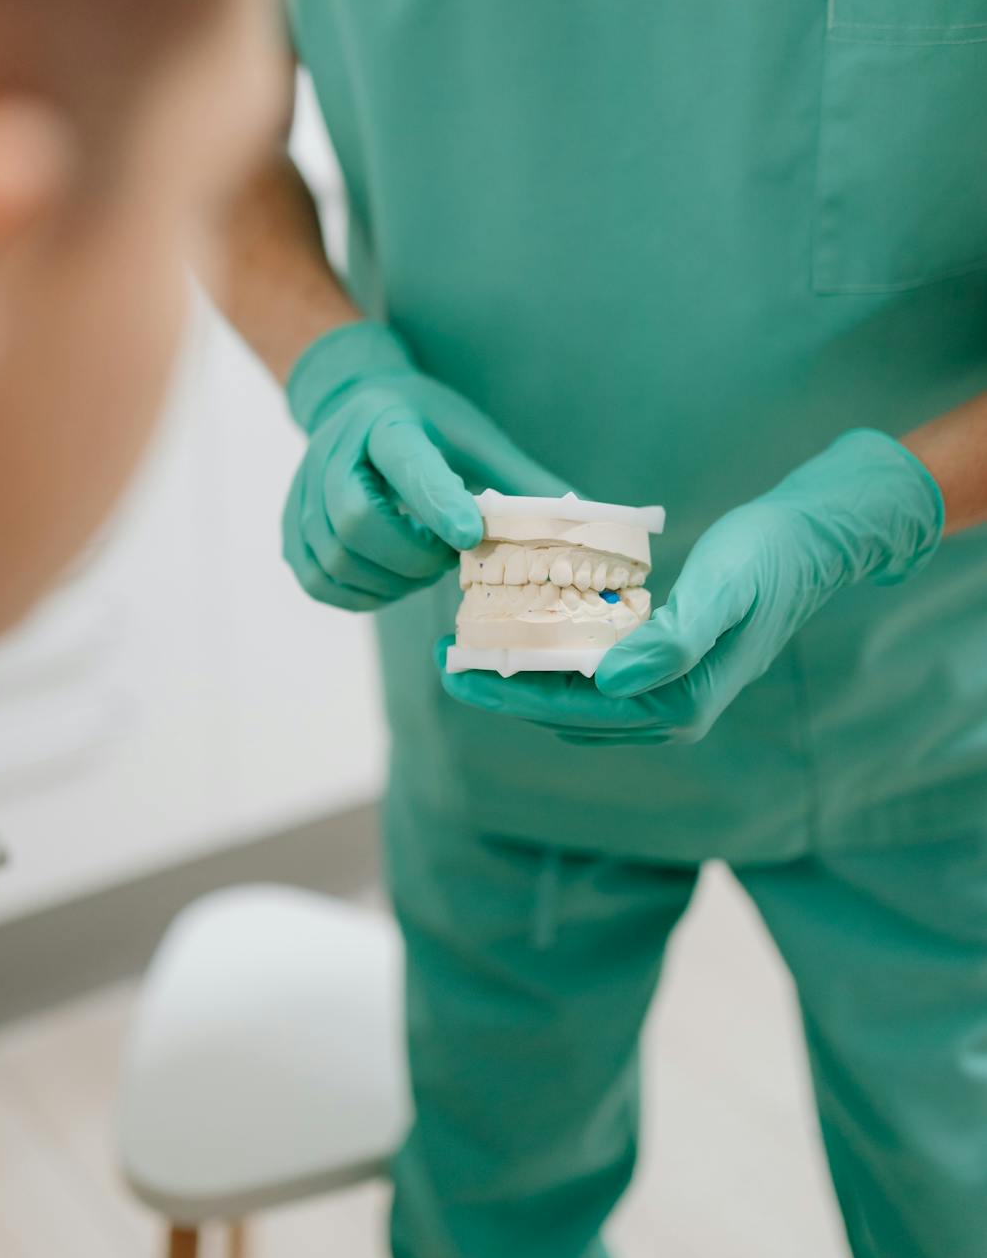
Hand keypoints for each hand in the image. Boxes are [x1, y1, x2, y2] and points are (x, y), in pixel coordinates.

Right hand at [284, 321, 565, 611]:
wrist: (356, 402)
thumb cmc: (429, 423)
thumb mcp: (477, 437)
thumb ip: (523, 480)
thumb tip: (587, 520)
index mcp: (387, 421)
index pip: (407, 465)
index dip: (437, 504)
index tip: (470, 538)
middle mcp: (334, 451)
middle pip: (356, 521)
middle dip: (410, 556)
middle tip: (446, 560)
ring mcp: (303, 491)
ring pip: (336, 558)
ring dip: (388, 581)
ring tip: (422, 568)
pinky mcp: (290, 527)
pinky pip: (318, 579)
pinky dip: (359, 595)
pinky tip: (390, 583)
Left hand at [440, 429, 942, 744]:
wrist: (812, 543)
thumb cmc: (766, 561)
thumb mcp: (722, 592)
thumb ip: (671, 642)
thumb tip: (606, 682)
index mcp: (678, 705)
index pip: (569, 710)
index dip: (505, 694)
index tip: (451, 668)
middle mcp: (669, 713)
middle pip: (562, 711)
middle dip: (502, 687)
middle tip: (445, 652)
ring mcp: (668, 694)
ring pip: (574, 697)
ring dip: (523, 674)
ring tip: (472, 638)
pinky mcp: (665, 668)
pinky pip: (592, 675)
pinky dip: (553, 656)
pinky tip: (525, 625)